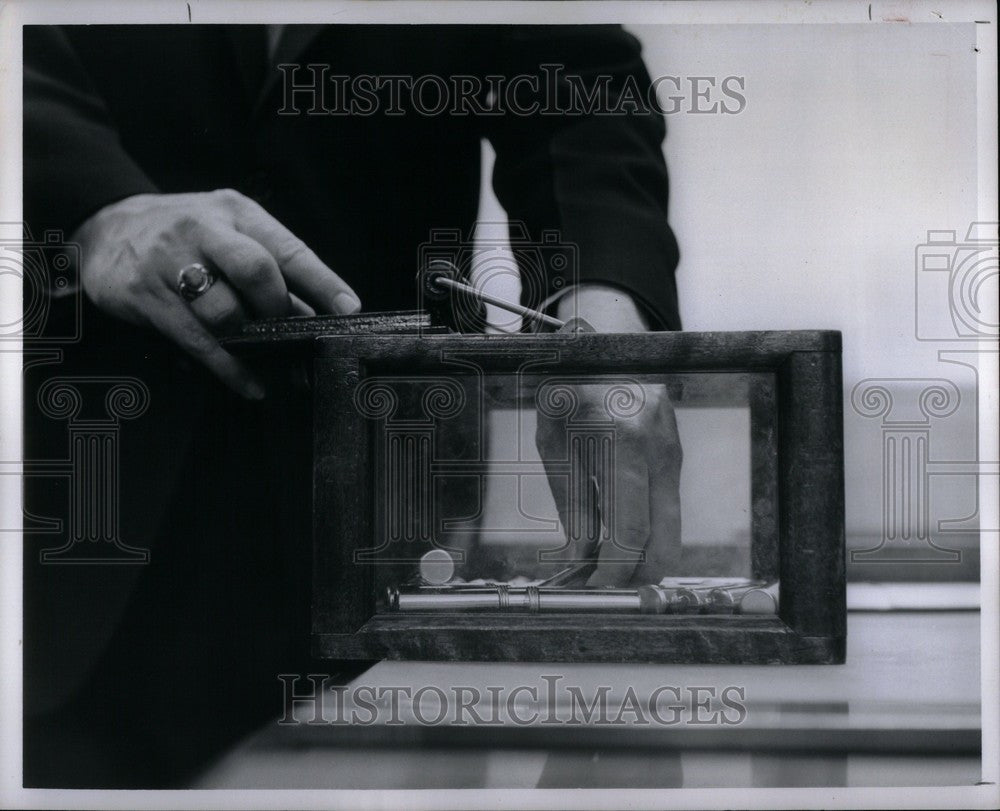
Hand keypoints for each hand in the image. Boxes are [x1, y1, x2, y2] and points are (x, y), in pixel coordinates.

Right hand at [72, 189, 361, 398]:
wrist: (106, 227)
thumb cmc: (186, 236)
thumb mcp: (230, 235)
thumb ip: (271, 273)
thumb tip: (314, 319)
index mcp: (237, 213)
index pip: (288, 247)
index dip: (322, 282)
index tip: (349, 309)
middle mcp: (204, 231)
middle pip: (255, 269)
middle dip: (277, 307)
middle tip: (286, 330)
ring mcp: (170, 262)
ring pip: (222, 309)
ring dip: (251, 340)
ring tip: (267, 358)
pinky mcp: (146, 295)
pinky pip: (196, 340)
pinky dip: (229, 368)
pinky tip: (250, 383)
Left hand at [535, 285, 681, 586]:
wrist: (600, 340)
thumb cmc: (566, 390)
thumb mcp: (554, 447)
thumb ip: (574, 507)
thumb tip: (582, 563)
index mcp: (621, 441)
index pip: (629, 532)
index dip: (614, 571)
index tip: (594, 588)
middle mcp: (657, 445)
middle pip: (664, 540)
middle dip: (637, 576)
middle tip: (607, 588)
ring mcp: (673, 446)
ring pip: (672, 526)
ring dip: (645, 554)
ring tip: (608, 565)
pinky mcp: (676, 448)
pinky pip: (666, 502)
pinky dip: (648, 526)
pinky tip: (621, 532)